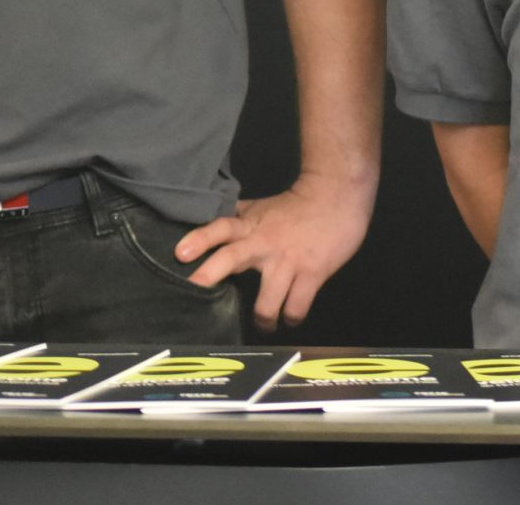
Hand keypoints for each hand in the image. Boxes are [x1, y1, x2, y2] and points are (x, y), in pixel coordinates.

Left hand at [174, 169, 374, 327]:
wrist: (338, 194)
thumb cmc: (298, 203)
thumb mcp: (262, 208)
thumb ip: (238, 219)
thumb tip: (210, 223)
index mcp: (251, 226)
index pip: (220, 228)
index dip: (200, 239)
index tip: (181, 253)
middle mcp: (264, 244)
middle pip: (232, 257)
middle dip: (212, 275)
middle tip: (195, 291)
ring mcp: (288, 262)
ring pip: (267, 302)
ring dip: (263, 320)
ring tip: (265, 325)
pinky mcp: (312, 274)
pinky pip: (296, 307)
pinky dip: (292, 318)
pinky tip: (291, 319)